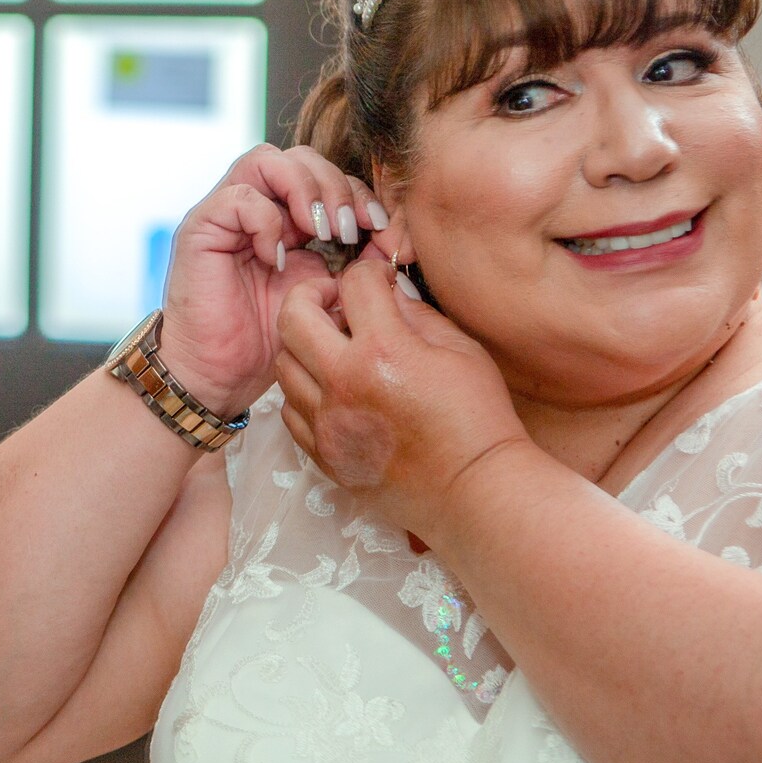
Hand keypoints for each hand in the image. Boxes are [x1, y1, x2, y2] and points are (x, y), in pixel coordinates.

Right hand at [157, 143, 391, 416]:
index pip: (328, 174)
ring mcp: (226, 212)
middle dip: (335, 187)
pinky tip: (277, 259)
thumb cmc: (270, 339)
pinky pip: (238, 197)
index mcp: (288, 216)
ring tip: (321, 233)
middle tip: (349, 231)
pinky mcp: (201, 227)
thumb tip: (395, 239)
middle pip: (300, 156)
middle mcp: (256, 205)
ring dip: (304, 191)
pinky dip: (266, 221)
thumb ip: (357, 262)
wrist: (219, 375)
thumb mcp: (327, 294)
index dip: (359, 193)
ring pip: (266, 160)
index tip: (381, 229)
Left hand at [272, 258, 533, 544]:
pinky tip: (332, 390)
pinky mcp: (322, 454)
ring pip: (283, 365)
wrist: (474, 490)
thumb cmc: (478, 418)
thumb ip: (416, 314)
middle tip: (334, 300)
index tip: (380, 281)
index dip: (369, 272)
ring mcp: (326, 422)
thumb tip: (387, 294)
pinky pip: (290, 410)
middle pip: (291, 317)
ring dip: (304, 346)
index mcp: (382, 351)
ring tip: (334, 349)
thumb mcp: (461, 350)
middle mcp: (342, 383)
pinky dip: (304, 391)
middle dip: (311, 294)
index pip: (353, 284)